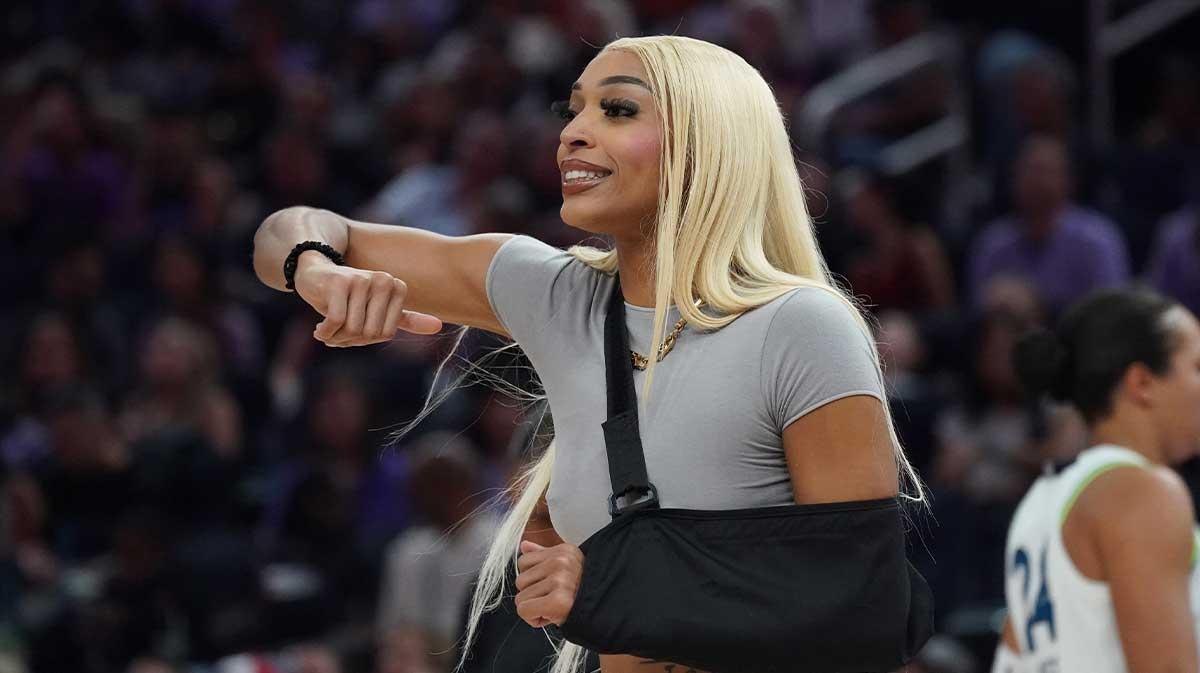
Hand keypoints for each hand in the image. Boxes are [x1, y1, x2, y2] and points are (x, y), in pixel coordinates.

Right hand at [293, 252, 442, 345]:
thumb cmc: (349, 296)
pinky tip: (319, 329)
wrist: (315, 273)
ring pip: (353, 329)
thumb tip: (438, 327)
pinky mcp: (339, 283)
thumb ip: (407, 319)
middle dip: (350, 340)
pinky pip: (337, 322)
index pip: (385, 334)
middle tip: (337, 332)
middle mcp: (383, 280)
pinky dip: (326, 332)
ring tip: (327, 328)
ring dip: (336, 337)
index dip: (367, 339)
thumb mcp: (379, 308)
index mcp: (396, 287)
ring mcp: (361, 280)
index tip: (355, 329)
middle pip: (370, 333)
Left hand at [515, 540, 583, 627]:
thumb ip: (543, 556)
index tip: (551, 587)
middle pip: (520, 580)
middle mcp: (561, 562)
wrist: (602, 613)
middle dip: (533, 595)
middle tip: (553, 599)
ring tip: (553, 608)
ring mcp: (560, 580)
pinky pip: (524, 610)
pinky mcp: (557, 600)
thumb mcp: (565, 568)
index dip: (534, 579)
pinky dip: (533, 619)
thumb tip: (524, 545)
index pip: (524, 561)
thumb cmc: (580, 593)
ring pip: (520, 597)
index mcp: (563, 551)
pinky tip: (550, 617)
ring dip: (534, 608)